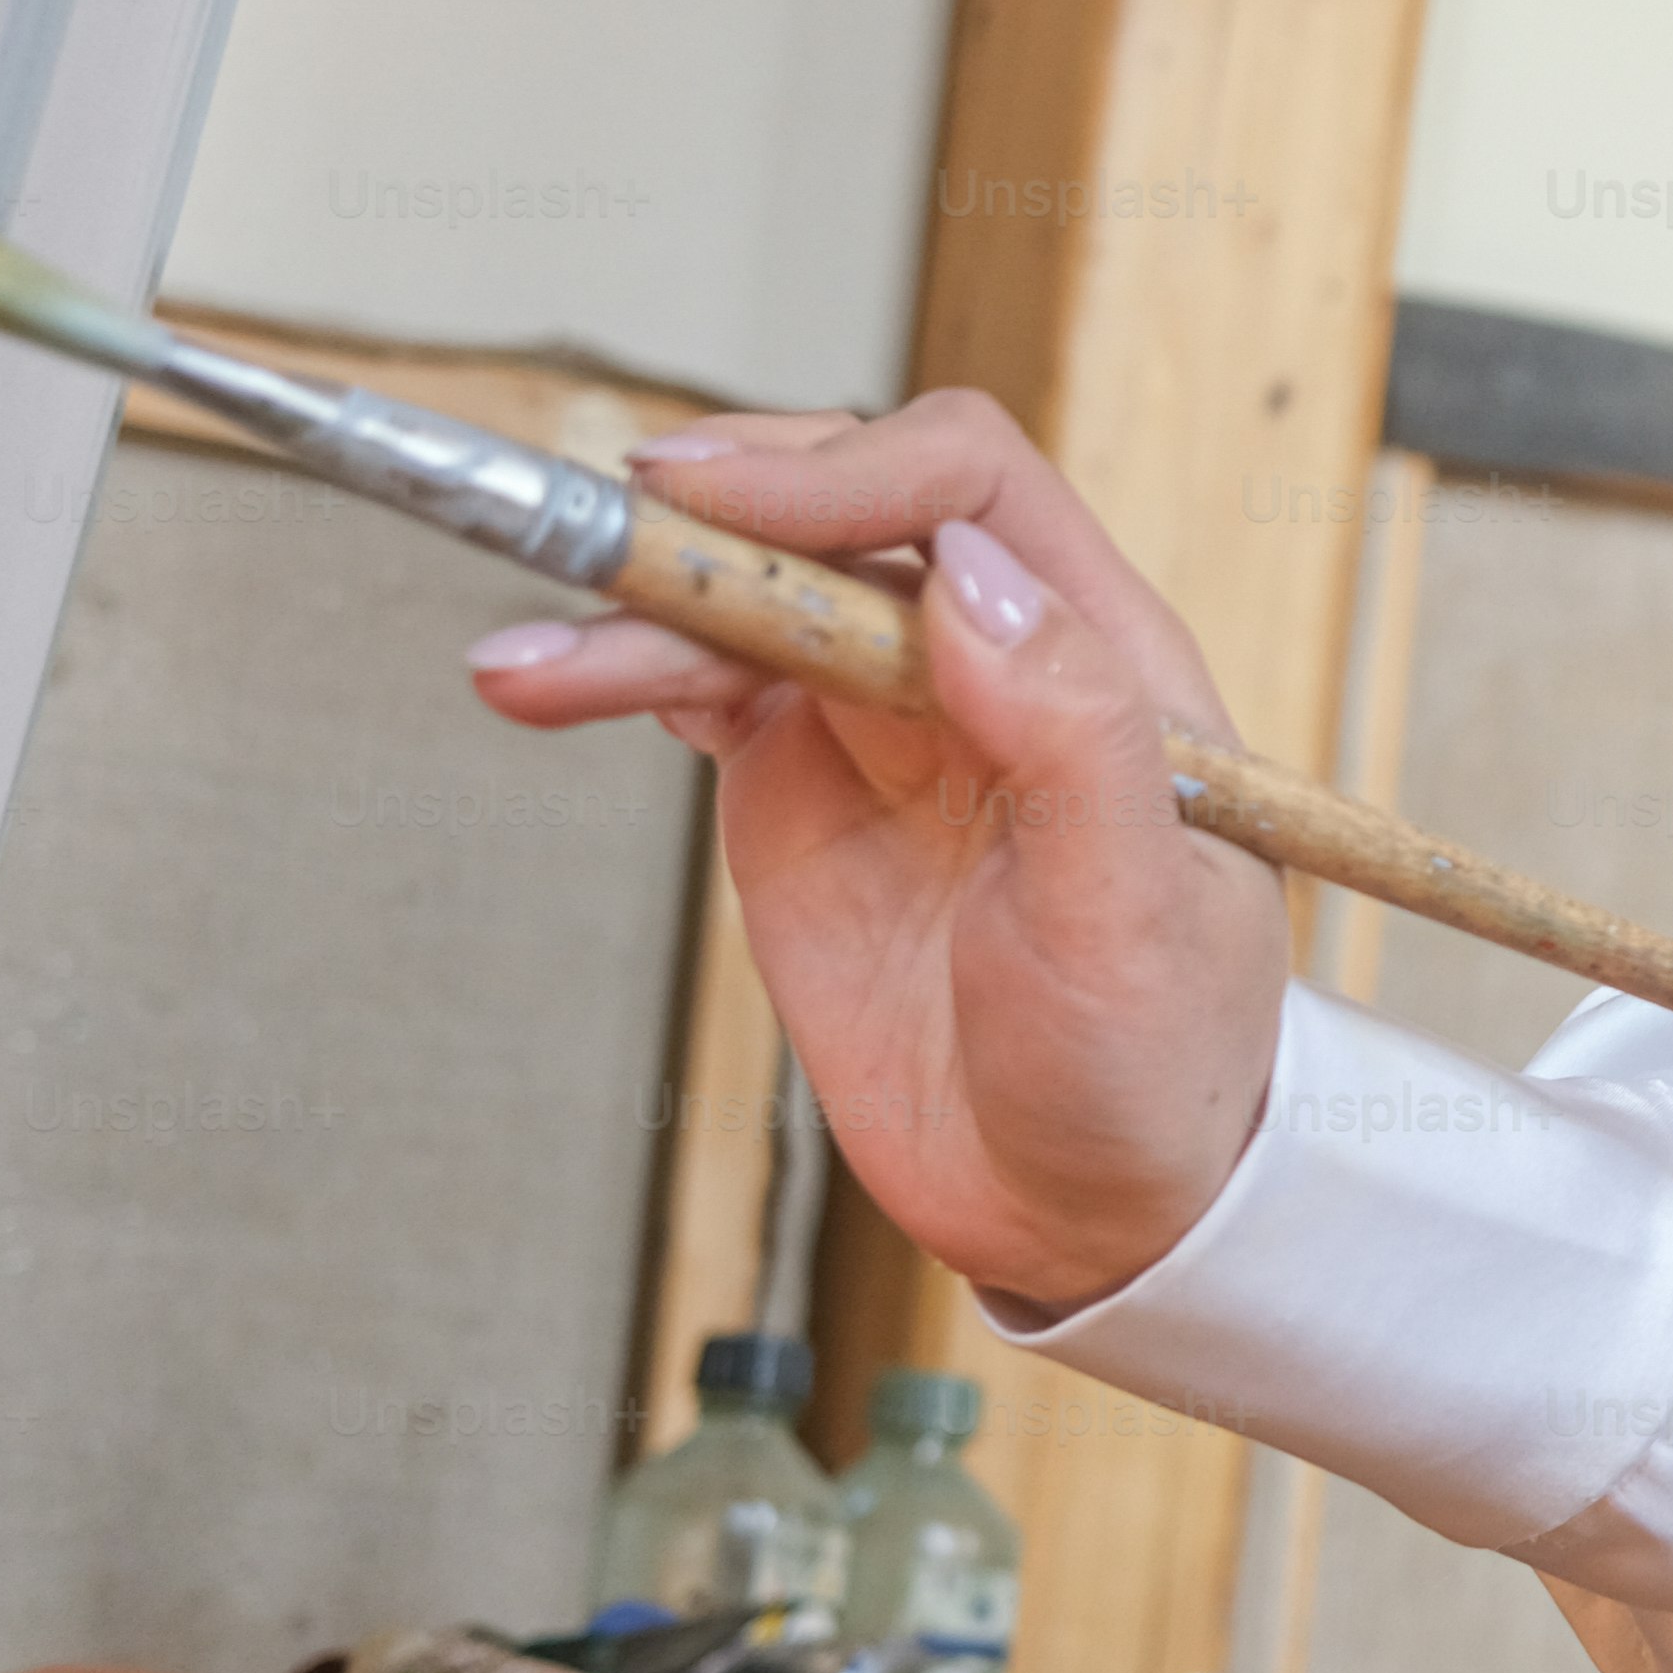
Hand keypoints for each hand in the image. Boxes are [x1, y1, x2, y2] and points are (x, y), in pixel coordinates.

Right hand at [464, 393, 1285, 1311]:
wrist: (1089, 1202)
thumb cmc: (1151, 1059)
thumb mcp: (1132, 914)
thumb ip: (1070, 736)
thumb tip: (971, 575)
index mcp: (1097, 651)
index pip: (965, 486)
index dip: (841, 469)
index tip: (728, 503)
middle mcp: (983, 661)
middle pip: (832, 517)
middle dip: (712, 515)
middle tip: (598, 537)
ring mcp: (883, 721)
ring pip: (746, 602)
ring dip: (632, 611)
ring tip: (521, 670)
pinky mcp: (802, 789)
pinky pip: (705, 688)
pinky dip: (623, 674)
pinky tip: (549, 683)